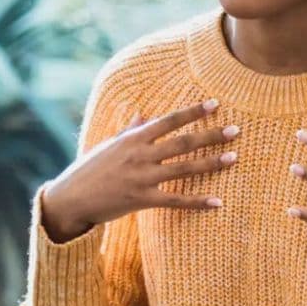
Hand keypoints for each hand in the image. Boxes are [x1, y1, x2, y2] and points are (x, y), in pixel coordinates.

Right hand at [38, 99, 238, 241]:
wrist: (70, 199)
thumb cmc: (89, 170)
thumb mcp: (108, 146)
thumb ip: (129, 131)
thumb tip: (143, 115)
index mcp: (133, 138)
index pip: (169, 120)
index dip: (193, 112)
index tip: (215, 104)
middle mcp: (140, 155)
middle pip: (182, 142)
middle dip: (210, 135)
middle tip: (236, 130)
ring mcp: (142, 178)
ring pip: (184, 168)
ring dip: (211, 163)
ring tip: (234, 157)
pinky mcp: (142, 200)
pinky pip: (176, 200)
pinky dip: (197, 201)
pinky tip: (217, 202)